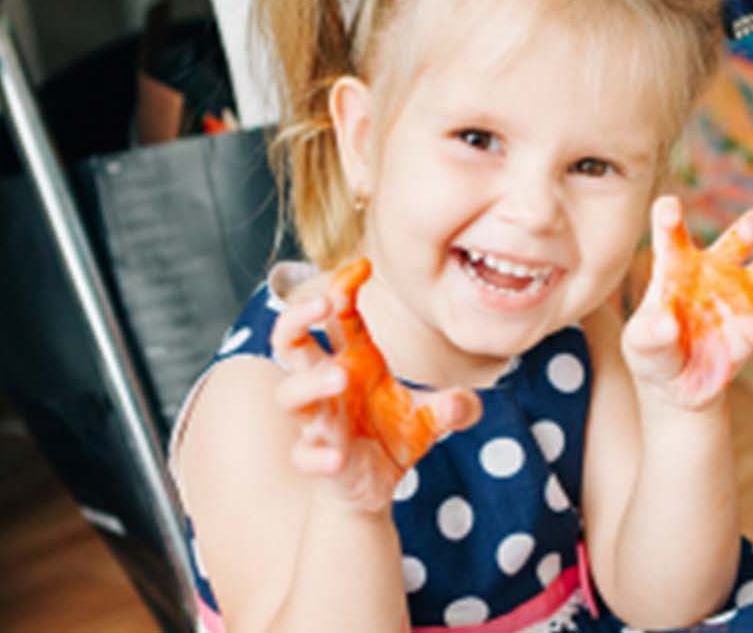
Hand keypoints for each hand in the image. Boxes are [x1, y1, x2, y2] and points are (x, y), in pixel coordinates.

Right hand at [272, 260, 481, 513]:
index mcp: (355, 361)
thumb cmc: (394, 435)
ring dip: (310, 382)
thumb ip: (456, 406)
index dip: (342, 287)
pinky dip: (316, 455)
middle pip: (290, 342)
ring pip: (290, 395)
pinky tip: (337, 456)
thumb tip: (462, 403)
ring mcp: (319, 421)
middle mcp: (329, 385)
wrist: (374, 486)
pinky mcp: (318, 459)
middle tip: (322, 304)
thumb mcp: (434, 417)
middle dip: (296, 318)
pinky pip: (304, 455)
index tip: (362, 266)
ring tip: (341, 378)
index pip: (339, 315)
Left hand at [622, 197, 752, 409]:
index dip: (670, 215)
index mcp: (677, 264)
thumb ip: (648, 333)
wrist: (676, 384)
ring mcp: (741, 295)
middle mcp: (715, 271)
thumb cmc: (652, 350)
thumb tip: (668, 326)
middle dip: (752, 225)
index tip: (669, 209)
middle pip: (740, 237)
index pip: (673, 232)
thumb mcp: (638, 343)